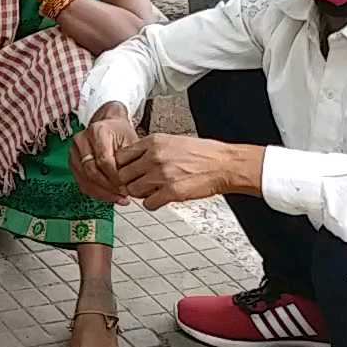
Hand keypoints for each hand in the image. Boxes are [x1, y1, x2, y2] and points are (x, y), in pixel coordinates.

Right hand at [68, 102, 139, 204]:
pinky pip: (82, 182)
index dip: (115, 177)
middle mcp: (82, 140)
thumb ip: (130, 160)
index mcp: (97, 131)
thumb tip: (132, 183)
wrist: (108, 125)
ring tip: (118, 198)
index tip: (127, 187)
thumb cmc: (120, 132)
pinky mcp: (73, 162)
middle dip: (109, 187)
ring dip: (102, 193)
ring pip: (85, 179)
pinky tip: (109, 197)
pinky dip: (96, 192)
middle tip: (123, 195)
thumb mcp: (131, 140)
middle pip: (91, 171)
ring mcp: (74, 152)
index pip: (104, 160)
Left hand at [115, 134, 259, 210]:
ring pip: (133, 191)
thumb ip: (151, 149)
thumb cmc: (203, 154)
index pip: (121, 156)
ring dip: (140, 194)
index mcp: (154, 142)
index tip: (129, 172)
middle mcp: (154, 157)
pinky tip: (162, 198)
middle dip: (129, 182)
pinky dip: (153, 204)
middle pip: (123, 175)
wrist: (225, 164)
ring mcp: (162, 174)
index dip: (123, 167)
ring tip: (153, 191)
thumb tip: (133, 160)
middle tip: (139, 184)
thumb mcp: (173, 141)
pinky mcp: (171, 192)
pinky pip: (148, 204)